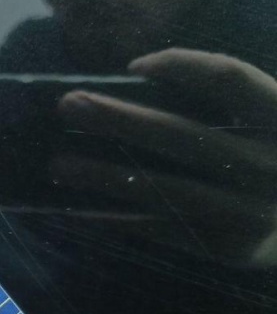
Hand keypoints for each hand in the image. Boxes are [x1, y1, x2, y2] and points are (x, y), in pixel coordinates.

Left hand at [57, 49, 276, 264]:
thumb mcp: (271, 126)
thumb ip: (225, 110)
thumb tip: (135, 90)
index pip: (229, 78)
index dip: (181, 66)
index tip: (133, 66)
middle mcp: (267, 165)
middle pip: (180, 134)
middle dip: (117, 118)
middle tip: (67, 105)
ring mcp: (248, 211)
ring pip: (163, 188)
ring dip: (104, 176)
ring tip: (58, 165)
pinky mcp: (230, 248)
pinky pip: (162, 231)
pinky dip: (119, 221)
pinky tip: (80, 211)